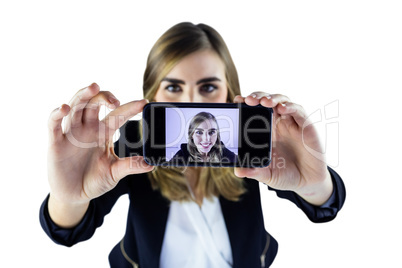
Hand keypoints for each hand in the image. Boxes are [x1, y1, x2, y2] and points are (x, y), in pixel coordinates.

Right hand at [47, 83, 152, 225]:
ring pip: (75, 106)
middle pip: (94, 103)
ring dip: (83, 95)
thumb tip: (150, 164)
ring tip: (93, 88)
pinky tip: (64, 109)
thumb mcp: (114, 172)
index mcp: (104, 132)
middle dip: (104, 96)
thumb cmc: (94, 180)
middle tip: (115, 100)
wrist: (74, 195)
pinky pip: (53, 124)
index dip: (130, 107)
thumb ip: (130, 166)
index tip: (144, 103)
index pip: (118, 115)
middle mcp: (88, 128)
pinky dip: (56, 114)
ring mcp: (71, 133)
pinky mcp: (56, 142)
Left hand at [233, 92, 332, 205]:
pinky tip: (282, 108)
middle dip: (257, 97)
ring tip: (264, 102)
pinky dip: (290, 107)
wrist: (307, 183)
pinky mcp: (306, 126)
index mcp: (266, 131)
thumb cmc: (286, 174)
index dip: (246, 103)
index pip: (254, 111)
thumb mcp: (267, 174)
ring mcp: (292, 123)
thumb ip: (254, 171)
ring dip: (273, 98)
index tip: (236, 100)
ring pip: (282, 101)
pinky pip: (298, 111)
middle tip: (249, 100)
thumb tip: (237, 171)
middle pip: (267, 101)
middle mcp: (278, 123)